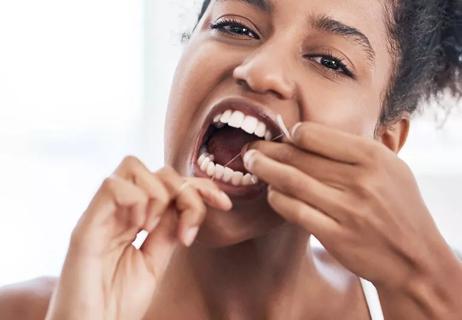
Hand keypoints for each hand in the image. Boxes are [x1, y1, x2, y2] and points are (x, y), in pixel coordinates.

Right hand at [45, 156, 231, 319]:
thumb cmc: (118, 301)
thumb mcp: (156, 261)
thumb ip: (168, 231)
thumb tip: (185, 204)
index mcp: (135, 217)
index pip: (169, 182)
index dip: (200, 186)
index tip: (224, 204)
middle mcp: (118, 210)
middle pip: (156, 169)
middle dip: (184, 191)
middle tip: (187, 229)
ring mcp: (101, 214)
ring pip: (133, 166)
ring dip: (157, 195)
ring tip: (152, 229)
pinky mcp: (85, 225)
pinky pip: (112, 186)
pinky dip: (135, 201)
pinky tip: (138, 227)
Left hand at [244, 122, 457, 289]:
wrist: (415, 258)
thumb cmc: (398, 207)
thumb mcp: (390, 169)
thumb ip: (354, 151)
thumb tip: (306, 135)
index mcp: (373, 157)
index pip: (315, 135)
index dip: (293, 134)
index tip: (284, 138)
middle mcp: (361, 181)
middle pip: (299, 157)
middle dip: (268, 149)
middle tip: (251, 147)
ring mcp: (348, 210)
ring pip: (292, 181)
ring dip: (265, 170)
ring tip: (251, 163)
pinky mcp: (336, 236)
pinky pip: (296, 211)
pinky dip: (277, 199)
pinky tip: (270, 193)